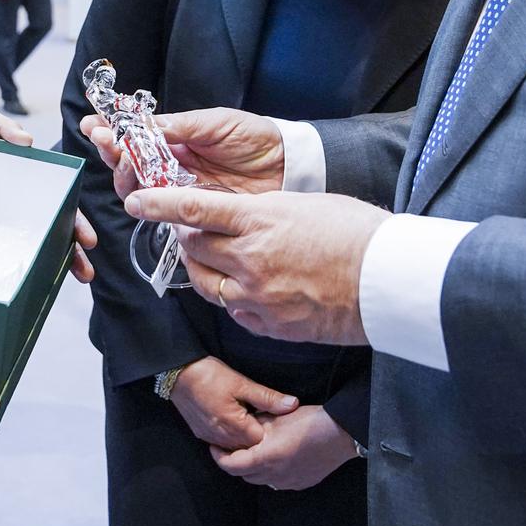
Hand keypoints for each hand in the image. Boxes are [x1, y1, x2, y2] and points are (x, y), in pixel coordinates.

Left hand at [0, 112, 97, 280]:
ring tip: (63, 282)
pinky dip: (13, 267)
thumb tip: (28, 140)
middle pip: (54, 230)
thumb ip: (3, 126)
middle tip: (85, 271)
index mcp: (30, 179)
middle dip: (73, 252)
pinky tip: (25, 282)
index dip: (76, 221)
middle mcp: (21, 203)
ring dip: (52, 264)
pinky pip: (0, 251)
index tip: (86, 238)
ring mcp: (1, 220)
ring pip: (33, 245)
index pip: (62, 201)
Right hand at [81, 106, 285, 199]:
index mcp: (176, 138)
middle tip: (109, 144)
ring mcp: (180, 189)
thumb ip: (179, 126)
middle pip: (128, 163)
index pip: (135, 135)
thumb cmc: (256, 138)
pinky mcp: (192, 212)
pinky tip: (141, 194)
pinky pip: (162, 211)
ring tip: (127, 164)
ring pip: (138, 188)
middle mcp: (172, 165)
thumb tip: (142, 124)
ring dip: (125, 176)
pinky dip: (147, 203)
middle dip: (112, 153)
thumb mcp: (216, 123)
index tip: (92, 126)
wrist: (289, 167)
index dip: (111, 131)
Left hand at [125, 189, 384, 344]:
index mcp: (259, 219)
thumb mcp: (304, 205)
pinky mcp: (267, 324)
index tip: (136, 201)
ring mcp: (256, 296)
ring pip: (205, 284)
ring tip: (220, 260)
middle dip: (188, 237)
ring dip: (204, 269)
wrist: (388, 281)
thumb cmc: (357, 233)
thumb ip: (262, 213)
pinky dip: (231, 297)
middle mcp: (249, 258)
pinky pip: (231, 310)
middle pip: (193, 248)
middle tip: (196, 231)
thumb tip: (239, 218)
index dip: (158, 205)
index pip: (191, 209)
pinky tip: (248, 288)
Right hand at [169, 355, 297, 449]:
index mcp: (234, 426)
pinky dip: (230, 436)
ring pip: (234, 447)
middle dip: (257, 436)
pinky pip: (221, 443)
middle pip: (248, 448)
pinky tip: (233, 421)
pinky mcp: (201, 434)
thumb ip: (268, 398)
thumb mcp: (242, 383)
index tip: (271, 417)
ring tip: (248, 417)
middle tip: (261, 416)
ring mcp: (209, 438)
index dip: (269, 430)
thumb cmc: (211, 375)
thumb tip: (293, 404)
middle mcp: (221, 438)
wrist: (177, 373)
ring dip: (243, 437)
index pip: (261, 442)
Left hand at [213, 405, 359, 490]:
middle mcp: (274, 475)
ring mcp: (289, 482)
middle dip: (235, 462)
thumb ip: (254, 426)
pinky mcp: (302, 483)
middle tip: (234, 448)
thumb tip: (241, 429)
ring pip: (261, 480)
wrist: (341, 434)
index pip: (231, 465)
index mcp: (265, 458)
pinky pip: (279, 482)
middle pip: (244, 475)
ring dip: (253, 469)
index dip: (218, 457)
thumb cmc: (309, 421)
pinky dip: (272, 473)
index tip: (214, 447)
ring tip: (256, 452)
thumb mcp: (276, 418)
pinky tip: (278, 458)